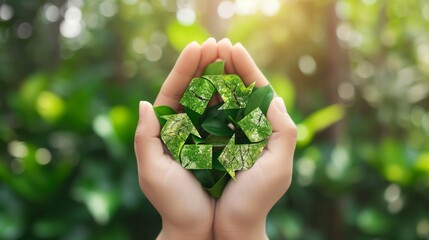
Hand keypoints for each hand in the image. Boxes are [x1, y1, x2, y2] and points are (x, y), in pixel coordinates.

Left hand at [134, 38, 218, 239]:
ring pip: (211, 100)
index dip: (184, 69)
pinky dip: (233, 100)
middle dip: (203, 66)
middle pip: (192, 90)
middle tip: (217, 45)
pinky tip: (242, 85)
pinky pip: (226, 117)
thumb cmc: (173, 203)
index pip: (172, 91)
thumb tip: (144, 103)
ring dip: (220, 77)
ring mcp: (202, 135)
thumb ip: (144, 139)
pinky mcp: (220, 144)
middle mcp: (182, 128)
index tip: (197, 48)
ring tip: (231, 56)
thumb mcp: (153, 172)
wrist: (197, 228)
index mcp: (164, 131)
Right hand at [213, 39, 296, 238]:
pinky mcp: (213, 146)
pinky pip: (208, 118)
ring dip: (215, 78)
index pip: (258, 92)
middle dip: (230, 67)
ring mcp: (231, 136)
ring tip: (206, 57)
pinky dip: (203, 100)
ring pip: (223, 101)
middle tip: (217, 45)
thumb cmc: (255, 201)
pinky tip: (196, 85)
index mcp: (268, 132)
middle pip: (240, 91)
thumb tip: (275, 96)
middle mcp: (251, 130)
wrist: (231, 227)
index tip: (233, 48)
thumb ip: (283, 131)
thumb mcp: (277, 167)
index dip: (247, 69)